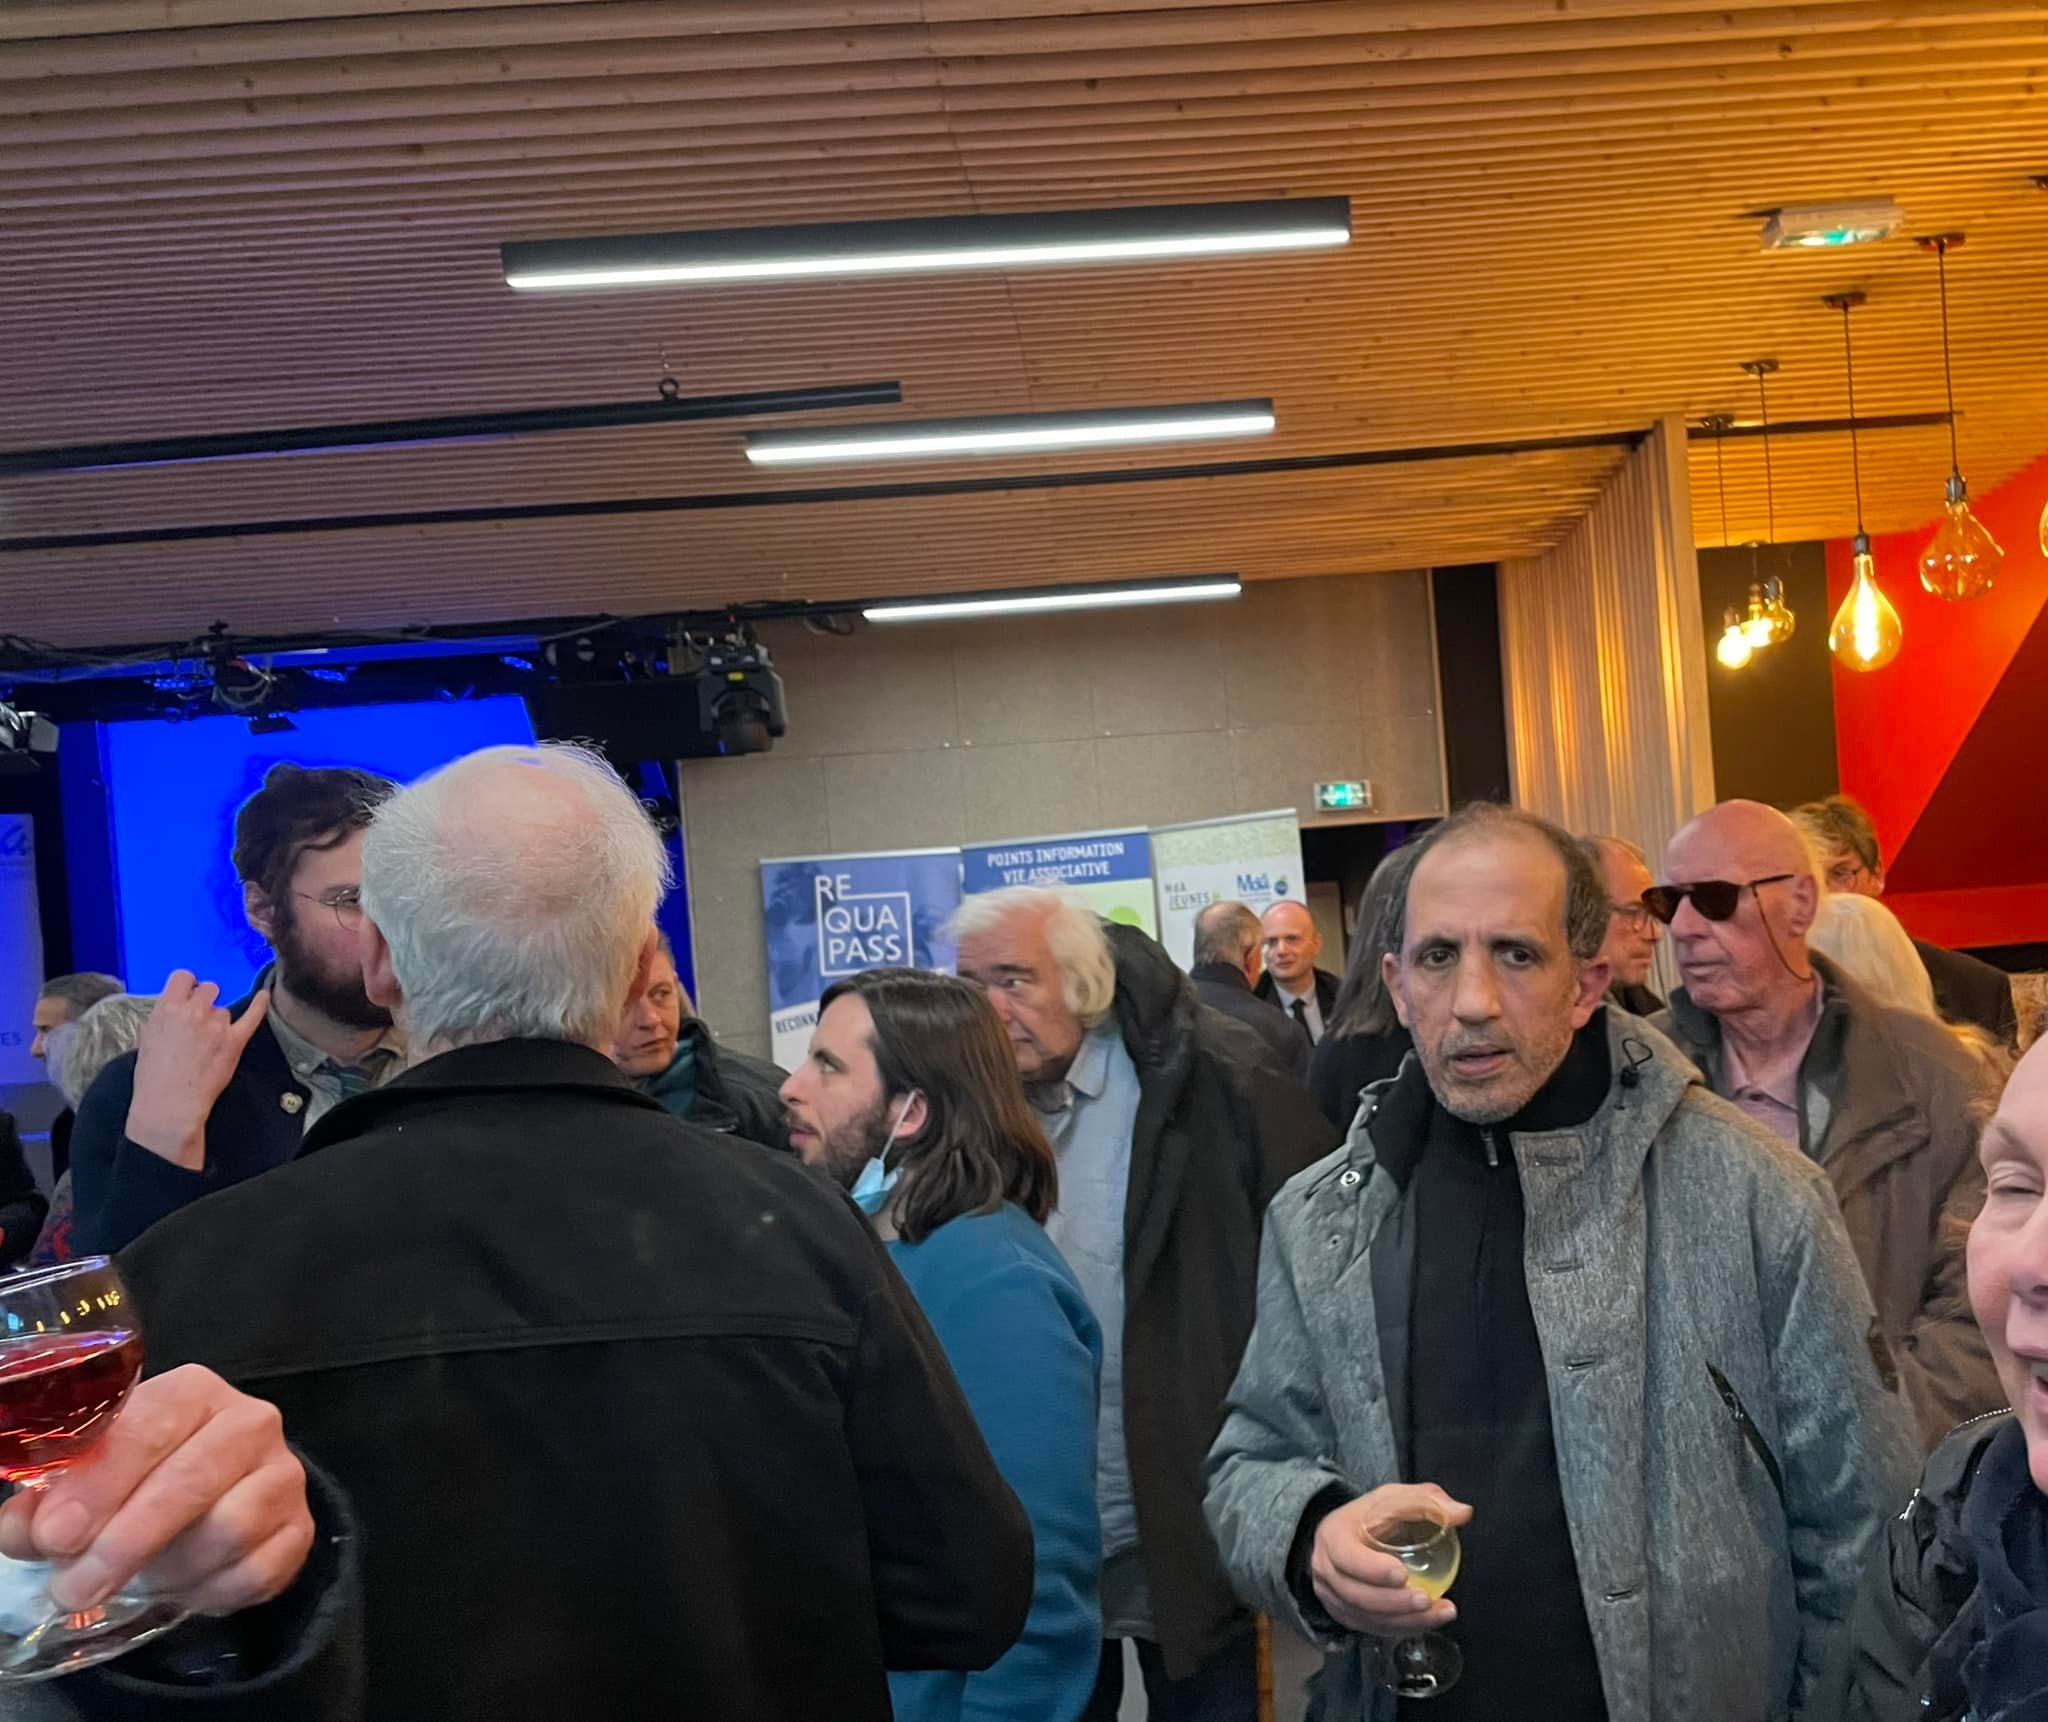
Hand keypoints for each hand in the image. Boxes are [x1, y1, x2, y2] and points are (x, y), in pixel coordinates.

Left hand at [0, 1365, 312, 1617]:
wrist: (225, 1498)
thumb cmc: (144, 1479)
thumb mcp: (89, 1481)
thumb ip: (47, 1504)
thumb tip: (23, 1529)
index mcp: (191, 1392)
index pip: (149, 1425)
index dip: (99, 1482)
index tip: (56, 1535)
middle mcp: (249, 1421)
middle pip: (191, 1480)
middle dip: (125, 1542)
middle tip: (75, 1589)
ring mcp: (283, 1473)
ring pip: (228, 1529)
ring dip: (171, 1569)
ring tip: (140, 1580)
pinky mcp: (303, 1526)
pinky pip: (256, 1570)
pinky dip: (211, 1591)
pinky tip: (186, 1586)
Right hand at [124, 975, 271, 1170]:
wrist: (169, 1104)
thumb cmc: (153, 1076)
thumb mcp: (147, 1037)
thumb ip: (164, 1017)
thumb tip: (175, 1007)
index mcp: (167, 1008)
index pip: (183, 976)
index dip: (188, 984)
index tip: (189, 992)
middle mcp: (194, 1011)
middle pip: (209, 988)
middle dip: (205, 1000)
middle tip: (199, 1019)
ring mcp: (216, 1026)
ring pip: (224, 1010)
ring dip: (219, 1021)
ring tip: (207, 1043)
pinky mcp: (234, 1041)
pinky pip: (252, 1016)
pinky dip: (260, 1005)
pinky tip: (264, 996)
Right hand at [1310, 1482, 1471, 1637]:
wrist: (1345, 1535)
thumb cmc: (1372, 1516)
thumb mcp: (1396, 1498)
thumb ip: (1428, 1502)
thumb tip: (1463, 1513)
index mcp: (1334, 1536)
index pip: (1347, 1557)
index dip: (1373, 1570)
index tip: (1404, 1575)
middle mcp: (1325, 1570)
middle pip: (1356, 1595)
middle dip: (1394, 1602)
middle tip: (1427, 1600)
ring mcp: (1332, 1597)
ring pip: (1365, 1617)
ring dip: (1404, 1620)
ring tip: (1439, 1613)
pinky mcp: (1344, 1615)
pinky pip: (1371, 1628)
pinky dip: (1400, 1628)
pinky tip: (1426, 1622)